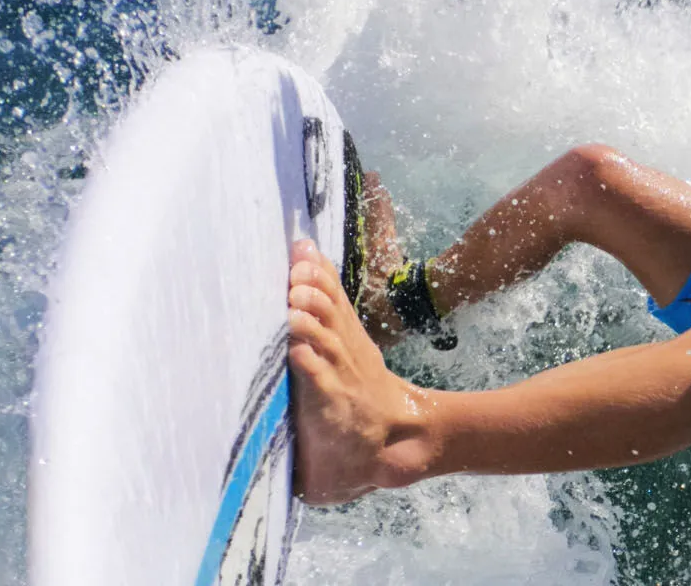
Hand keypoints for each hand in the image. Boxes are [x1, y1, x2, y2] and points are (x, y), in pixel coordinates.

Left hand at [287, 238, 434, 503]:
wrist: (396, 442)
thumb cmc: (357, 401)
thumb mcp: (343, 356)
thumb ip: (322, 324)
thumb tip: (301, 279)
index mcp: (347, 338)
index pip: (334, 297)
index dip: (320, 272)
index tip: (303, 248)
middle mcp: (346, 352)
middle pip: (332, 312)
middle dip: (315, 287)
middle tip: (297, 269)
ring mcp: (342, 376)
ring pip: (328, 341)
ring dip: (311, 320)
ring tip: (294, 302)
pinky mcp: (334, 404)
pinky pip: (320, 380)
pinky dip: (309, 363)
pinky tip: (296, 350)